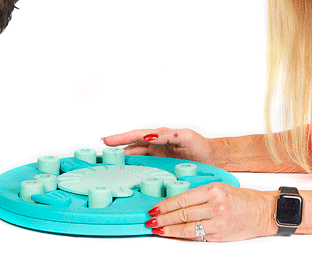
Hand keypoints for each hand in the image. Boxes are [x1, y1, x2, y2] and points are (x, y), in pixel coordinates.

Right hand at [102, 127, 217, 165]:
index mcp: (159, 136)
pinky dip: (132, 171)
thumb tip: (149, 136)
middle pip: (130, 147)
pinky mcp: (159, 167)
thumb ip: (167, 135)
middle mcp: (155, 145)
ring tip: (107, 166)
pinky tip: (125, 177)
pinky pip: (142, 168)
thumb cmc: (200, 146)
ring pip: (134, 157)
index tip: (106, 141)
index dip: (120, 138)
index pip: (135, 136)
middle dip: (115, 149)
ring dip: (121, 161)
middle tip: (99, 155)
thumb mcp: (185, 137)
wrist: (212, 159)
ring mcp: (156, 157)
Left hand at [144, 183, 277, 241]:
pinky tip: (174, 235)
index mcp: (213, 191)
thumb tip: (176, 203)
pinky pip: (197, 236)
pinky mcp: (220, 235)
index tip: (155, 208)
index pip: (183, 198)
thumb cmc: (242, 199)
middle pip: (182, 214)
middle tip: (150, 220)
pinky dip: (183, 236)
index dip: (166, 205)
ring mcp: (217, 222)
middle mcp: (215, 206)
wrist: (262, 212)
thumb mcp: (220, 188)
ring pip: (187, 227)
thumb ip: (200, 195)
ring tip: (157, 229)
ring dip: (169, 230)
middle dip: (163, 218)